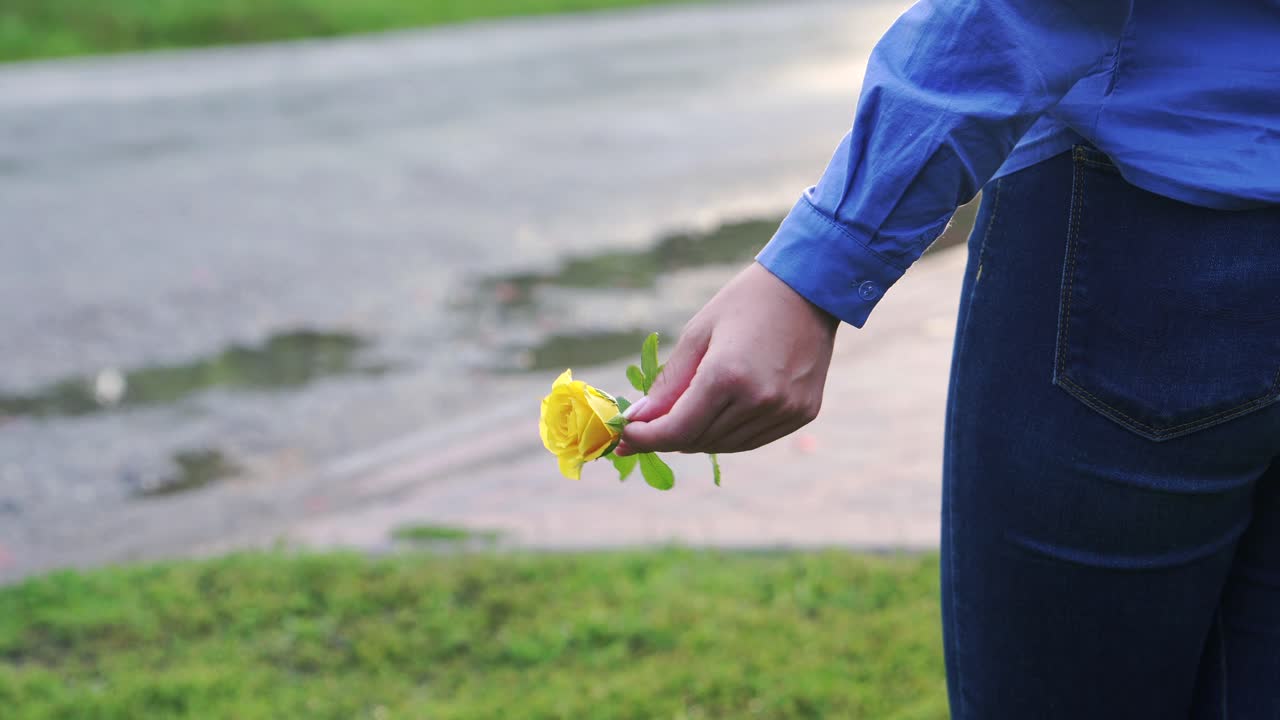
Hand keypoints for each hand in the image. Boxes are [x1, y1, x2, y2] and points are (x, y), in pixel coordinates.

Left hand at [615, 261, 838, 455]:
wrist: (808, 289)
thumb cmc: (745, 303)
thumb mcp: (697, 334)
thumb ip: (668, 384)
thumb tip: (638, 420)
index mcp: (727, 376)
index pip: (677, 430)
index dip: (646, 439)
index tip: (625, 437)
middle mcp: (759, 400)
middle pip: (699, 441)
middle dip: (667, 438)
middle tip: (645, 431)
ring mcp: (784, 410)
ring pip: (725, 446)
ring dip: (696, 438)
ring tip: (681, 420)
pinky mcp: (802, 414)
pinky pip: (752, 440)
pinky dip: (727, 435)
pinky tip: (716, 416)